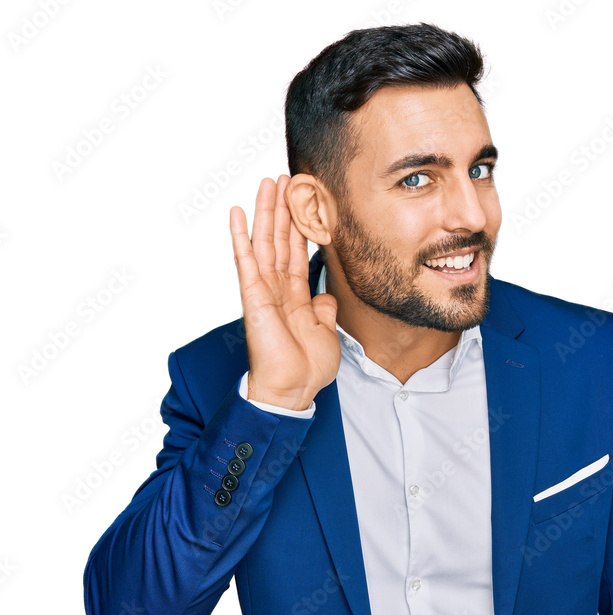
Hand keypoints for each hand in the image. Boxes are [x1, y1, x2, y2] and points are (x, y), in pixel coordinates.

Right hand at [229, 175, 340, 409]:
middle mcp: (277, 289)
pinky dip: (239, 235)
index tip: (303, 202)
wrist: (294, 388)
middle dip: (284, 209)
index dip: (300, 227)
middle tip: (286, 178)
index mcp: (295, 296)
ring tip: (268, 182)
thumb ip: (324, 308)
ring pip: (264, 241)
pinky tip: (236, 211)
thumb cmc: (307, 368)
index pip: (297, 253)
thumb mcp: (327, 332)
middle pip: (280, 240)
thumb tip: (326, 293)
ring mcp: (263, 290)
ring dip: (265, 211)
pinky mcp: (252, 295)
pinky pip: (245, 260)